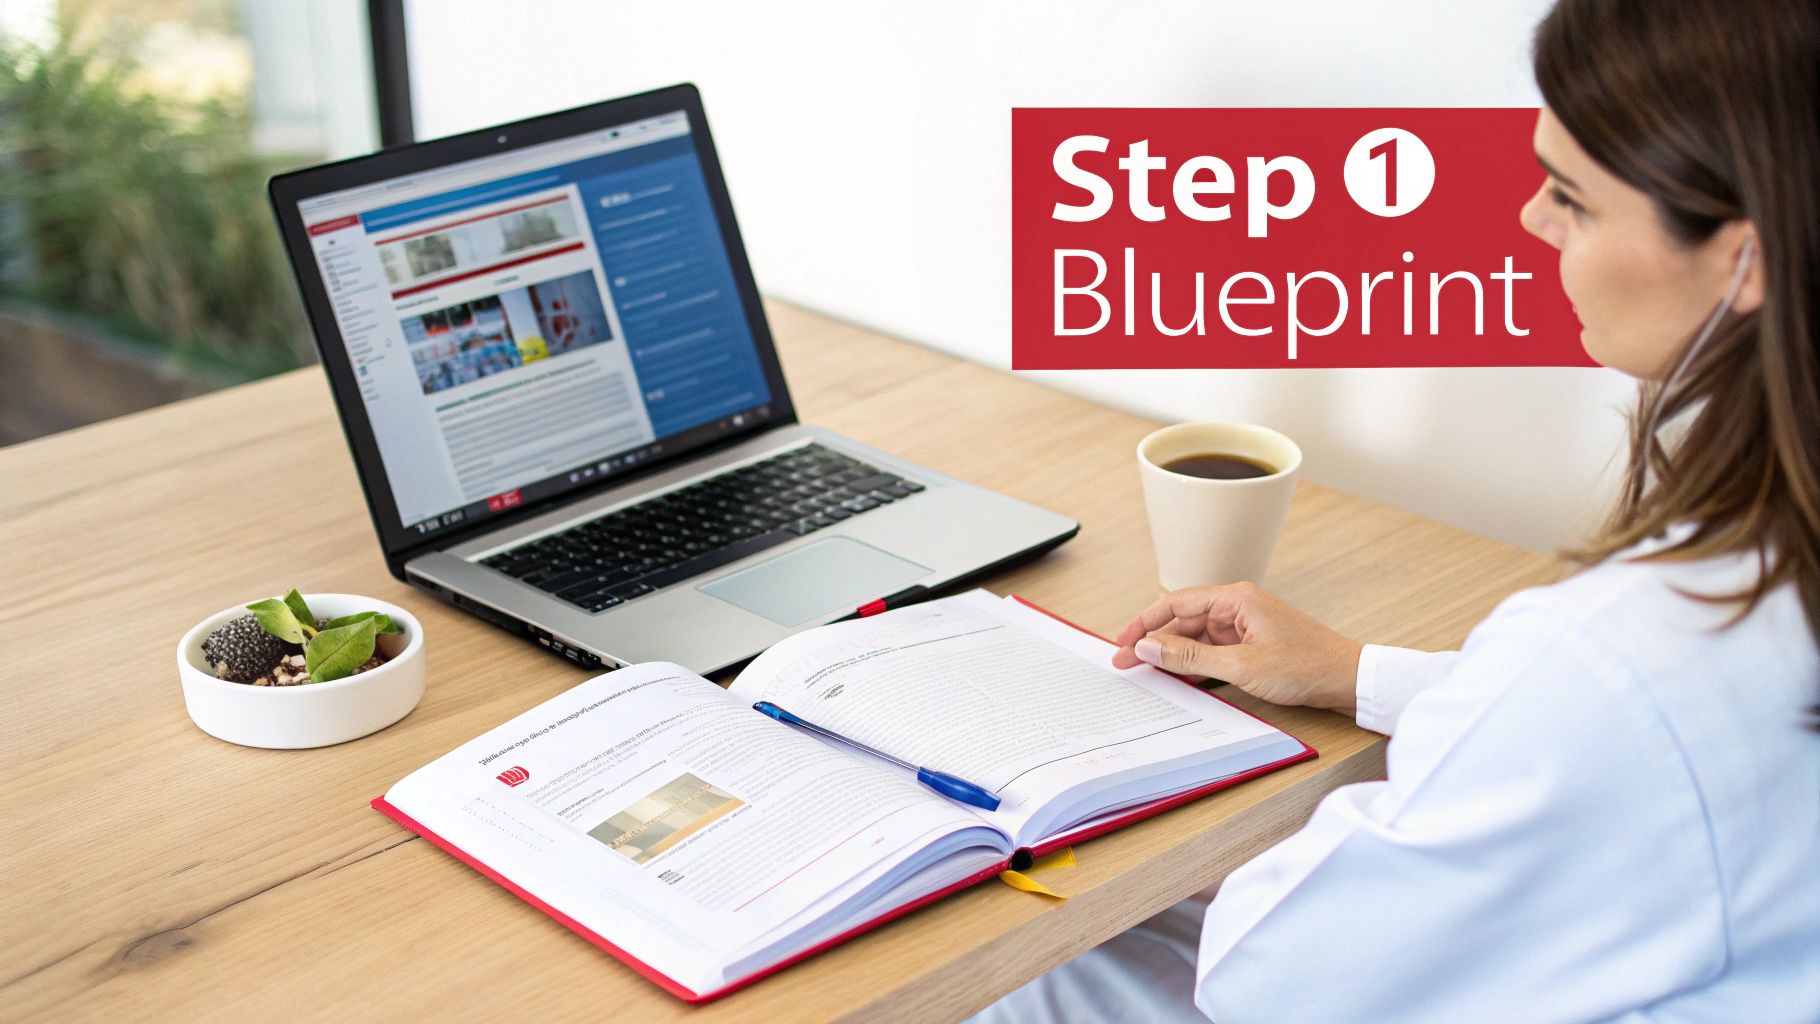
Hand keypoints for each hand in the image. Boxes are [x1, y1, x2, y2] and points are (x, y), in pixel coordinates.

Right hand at [1110, 582, 1362, 713]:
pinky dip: (1194, 663)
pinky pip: (1213, 650)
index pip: (1176, 603)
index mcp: (1236, 599)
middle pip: (1183, 620)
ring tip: (1145, 673)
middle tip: (1125, 664)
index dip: (1143, 622)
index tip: (1121, 642)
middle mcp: (1238, 607)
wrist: (1349, 679)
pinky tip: (1179, 678)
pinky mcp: (1253, 644)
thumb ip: (1189, 656)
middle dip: (1153, 642)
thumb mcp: (1240, 667)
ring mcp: (1246, 626)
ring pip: (1196, 637)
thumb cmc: (1305, 667)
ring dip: (1172, 655)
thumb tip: (1148, 646)